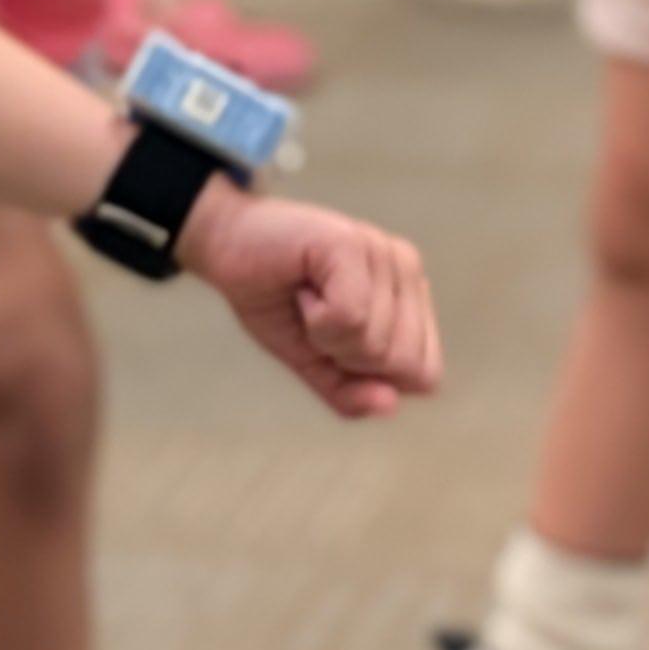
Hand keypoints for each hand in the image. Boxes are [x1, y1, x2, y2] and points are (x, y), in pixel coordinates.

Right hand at [183, 182, 441, 420]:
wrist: (225, 246)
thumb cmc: (275, 300)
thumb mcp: (315, 363)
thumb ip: (351, 393)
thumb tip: (389, 405)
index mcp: (409, 297)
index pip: (424, 374)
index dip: (370, 375)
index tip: (335, 338)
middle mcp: (406, 270)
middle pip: (404, 365)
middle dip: (348, 357)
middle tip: (318, 316)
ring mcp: (382, 252)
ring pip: (375, 343)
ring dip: (326, 335)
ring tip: (308, 297)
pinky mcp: (351, 244)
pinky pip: (349, 319)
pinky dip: (315, 319)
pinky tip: (302, 288)